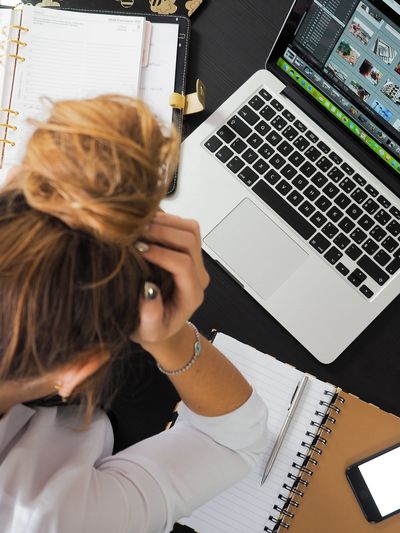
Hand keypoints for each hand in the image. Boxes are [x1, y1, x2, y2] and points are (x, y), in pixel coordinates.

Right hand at [131, 212, 208, 346]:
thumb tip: (148, 290)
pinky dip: (165, 220)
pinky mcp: (187, 250)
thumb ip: (150, 316)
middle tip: (135, 233)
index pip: (183, 265)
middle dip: (162, 232)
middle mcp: (198, 275)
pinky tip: (144, 225)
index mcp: (191, 294)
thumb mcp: (148, 331)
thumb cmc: (153, 329)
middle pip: (190, 240)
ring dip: (165, 222)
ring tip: (139, 226)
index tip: (138, 250)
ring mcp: (195, 260)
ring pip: (190, 229)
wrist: (162, 324)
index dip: (161, 254)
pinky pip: (183, 226)